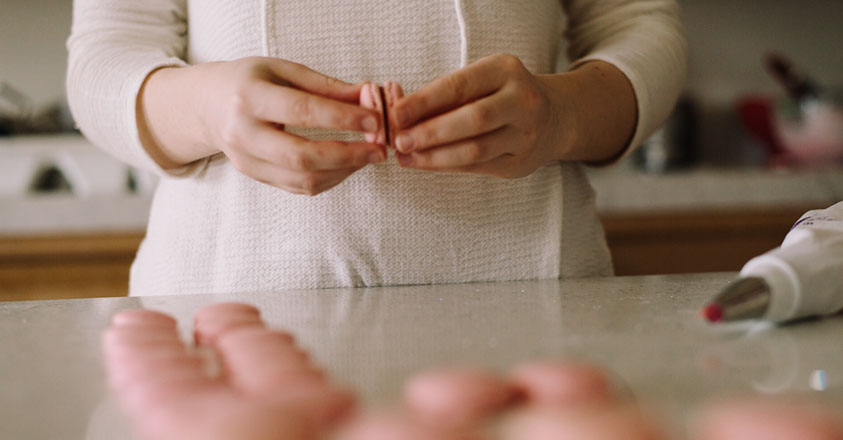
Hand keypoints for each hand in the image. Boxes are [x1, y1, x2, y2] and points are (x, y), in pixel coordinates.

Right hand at [139, 57, 385, 194]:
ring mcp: (246, 160)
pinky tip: (348, 164)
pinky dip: (330, 178)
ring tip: (369, 156)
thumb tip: (371, 96)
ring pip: (302, 178)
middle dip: (347, 155)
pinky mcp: (255, 176)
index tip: (375, 120)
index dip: (342, 118)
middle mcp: (242, 133)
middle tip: (379, 149)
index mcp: (249, 97)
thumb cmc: (251, 81)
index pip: (301, 112)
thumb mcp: (284, 70)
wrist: (207, 105)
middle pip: (301, 156)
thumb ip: (328, 86)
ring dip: (344, 170)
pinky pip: (299, 187)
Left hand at [388, 54, 560, 177]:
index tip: (397, 113)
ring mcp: (525, 135)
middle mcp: (522, 101)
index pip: (460, 86)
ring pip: (475, 149)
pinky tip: (424, 163)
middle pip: (472, 120)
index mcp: (506, 71)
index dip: (425, 101)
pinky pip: (478, 167)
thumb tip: (400, 114)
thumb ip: (447, 95)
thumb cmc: (502, 95)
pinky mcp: (520, 163)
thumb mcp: (482, 80)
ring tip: (406, 156)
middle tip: (400, 140)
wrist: (554, 118)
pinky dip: (447, 166)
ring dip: (435, 156)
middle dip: (430, 132)